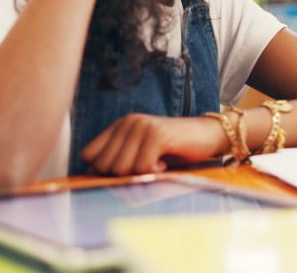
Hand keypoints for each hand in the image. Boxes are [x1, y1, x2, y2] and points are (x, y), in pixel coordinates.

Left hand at [80, 113, 226, 175]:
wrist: (209, 136)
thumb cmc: (174, 149)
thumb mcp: (140, 152)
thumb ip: (116, 159)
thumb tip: (89, 174)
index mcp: (120, 124)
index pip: (88, 154)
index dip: (102, 169)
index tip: (127, 169)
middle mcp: (128, 122)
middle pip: (104, 165)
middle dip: (123, 174)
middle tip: (146, 165)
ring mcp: (143, 126)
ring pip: (121, 168)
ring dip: (140, 173)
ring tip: (157, 162)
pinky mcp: (157, 135)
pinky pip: (142, 168)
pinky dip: (154, 172)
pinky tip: (164, 163)